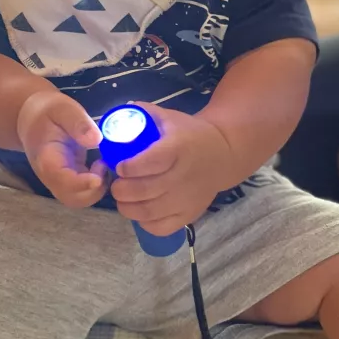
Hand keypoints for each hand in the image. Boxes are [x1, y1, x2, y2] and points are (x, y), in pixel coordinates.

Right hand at [17, 91, 106, 207]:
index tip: (99, 177)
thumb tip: (96, 140)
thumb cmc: (47, 112)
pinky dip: (97, 185)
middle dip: (93, 191)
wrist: (32, 118)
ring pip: (79, 199)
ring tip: (103, 164)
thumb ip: (78, 123)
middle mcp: (52, 176)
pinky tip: (102, 165)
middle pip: (72, 198)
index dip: (82, 184)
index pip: (63, 181)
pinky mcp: (69, 179)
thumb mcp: (62, 109)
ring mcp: (60, 180)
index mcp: (47, 159)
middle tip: (104, 166)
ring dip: (97, 190)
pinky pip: (83, 192)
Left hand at [110, 103, 234, 236]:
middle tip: (115, 185)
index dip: (129, 167)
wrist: (223, 153)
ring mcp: (187, 198)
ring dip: (128, 208)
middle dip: (121, 190)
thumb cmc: (190, 134)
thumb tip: (119, 110)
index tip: (119, 166)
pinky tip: (140, 212)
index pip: (151, 162)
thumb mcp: (170, 117)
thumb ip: (144, 113)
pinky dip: (145, 223)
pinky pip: (162, 227)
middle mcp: (183, 176)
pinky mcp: (190, 214)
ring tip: (122, 199)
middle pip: (145, 190)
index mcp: (178, 148)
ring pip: (150, 212)